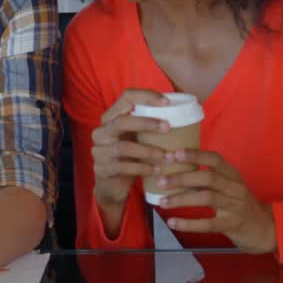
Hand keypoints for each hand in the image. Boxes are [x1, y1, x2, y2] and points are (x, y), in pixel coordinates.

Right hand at [90, 89, 171, 207]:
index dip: (146, 96)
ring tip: (168, 157)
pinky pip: (123, 167)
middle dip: (146, 123)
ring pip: (123, 147)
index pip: (126, 97)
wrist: (111, 186)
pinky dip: (142, 167)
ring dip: (149, 151)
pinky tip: (156, 170)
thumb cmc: (129, 157)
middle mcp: (101, 132)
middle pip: (122, 121)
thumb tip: (183, 116)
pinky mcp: (102, 169)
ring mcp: (99, 151)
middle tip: (168, 128)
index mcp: (111, 118)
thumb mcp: (136, 139)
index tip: (167, 102)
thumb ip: (148, 128)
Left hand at [156, 149, 276, 253]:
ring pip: (206, 198)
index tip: (173, 153)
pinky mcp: (232, 224)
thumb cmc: (239, 204)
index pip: (215, 159)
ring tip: (162, 202)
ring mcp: (235, 206)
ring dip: (181, 199)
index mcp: (233, 175)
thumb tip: (174, 171)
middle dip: (182, 178)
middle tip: (160, 180)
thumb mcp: (228, 187)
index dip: (194, 154)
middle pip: (207, 177)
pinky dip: (189, 223)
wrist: (263, 229)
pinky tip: (172, 222)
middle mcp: (235, 187)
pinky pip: (208, 223)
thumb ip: (207, 179)